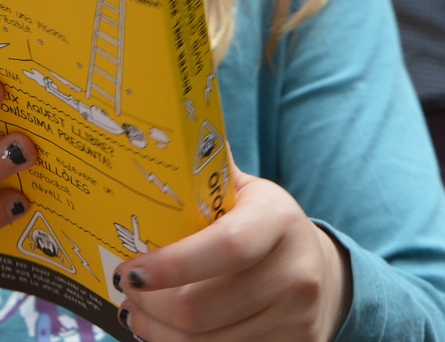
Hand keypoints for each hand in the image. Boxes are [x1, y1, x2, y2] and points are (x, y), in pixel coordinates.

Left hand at [112, 164, 350, 341]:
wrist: (321, 276)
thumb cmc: (262, 226)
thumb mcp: (242, 191)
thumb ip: (204, 166)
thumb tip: (154, 125)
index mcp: (278, 220)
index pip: (227, 247)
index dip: (173, 264)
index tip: (130, 269)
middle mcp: (296, 273)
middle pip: (204, 306)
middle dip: (150, 303)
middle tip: (123, 289)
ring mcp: (297, 319)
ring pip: (208, 341)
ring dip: (159, 332)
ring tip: (136, 312)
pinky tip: (162, 331)